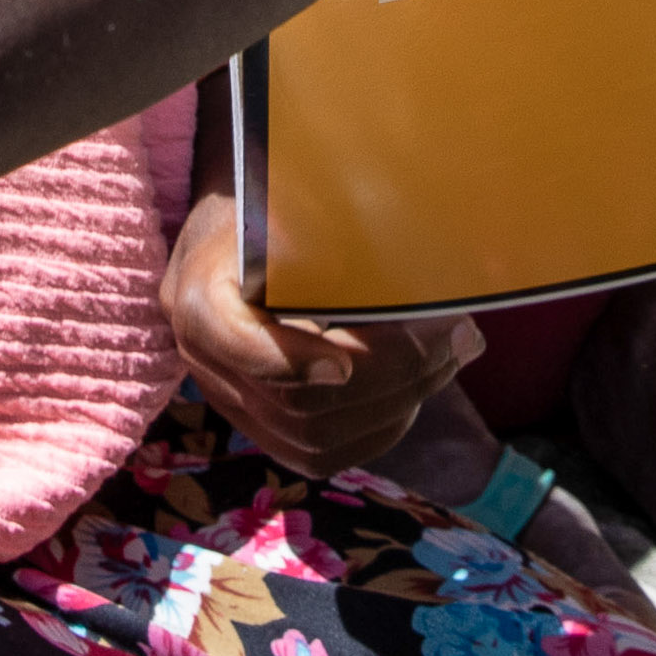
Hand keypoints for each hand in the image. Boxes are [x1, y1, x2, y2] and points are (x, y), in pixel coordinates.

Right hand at [166, 188, 474, 475]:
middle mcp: (205, 361)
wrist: (243, 230)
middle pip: (295, 404)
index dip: (288, 361)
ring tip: (453, 351)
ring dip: (399, 400)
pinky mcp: (264, 427)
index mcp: (198, 295)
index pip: (228, 342)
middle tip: (457, 333)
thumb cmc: (279, 204)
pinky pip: (324, 454)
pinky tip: (421, 384)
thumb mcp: (293, 201)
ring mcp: (232, 401)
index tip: (342, 364)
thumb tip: (428, 260)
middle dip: (389, 375)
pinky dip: (383, 425)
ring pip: (316, 439)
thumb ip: (336, 231)